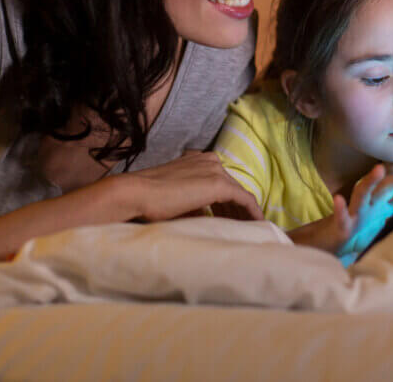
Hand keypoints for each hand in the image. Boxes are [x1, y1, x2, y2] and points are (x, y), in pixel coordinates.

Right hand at [120, 150, 263, 221]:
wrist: (135, 194)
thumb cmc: (148, 200)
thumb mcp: (176, 200)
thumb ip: (194, 204)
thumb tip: (207, 218)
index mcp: (197, 160)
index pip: (220, 183)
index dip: (228, 204)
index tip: (231, 221)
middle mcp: (209, 160)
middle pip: (232, 188)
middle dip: (238, 210)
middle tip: (244, 229)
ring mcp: (214, 170)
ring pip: (239, 194)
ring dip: (246, 213)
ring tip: (251, 231)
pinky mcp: (218, 184)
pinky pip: (244, 200)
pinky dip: (252, 213)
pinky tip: (257, 226)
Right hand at [286, 165, 392, 254]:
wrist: (329, 246)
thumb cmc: (355, 235)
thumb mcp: (379, 226)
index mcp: (378, 207)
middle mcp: (367, 206)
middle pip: (385, 187)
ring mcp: (353, 214)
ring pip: (361, 193)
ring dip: (370, 181)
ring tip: (378, 169)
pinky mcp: (341, 226)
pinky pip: (340, 217)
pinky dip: (340, 209)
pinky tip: (338, 199)